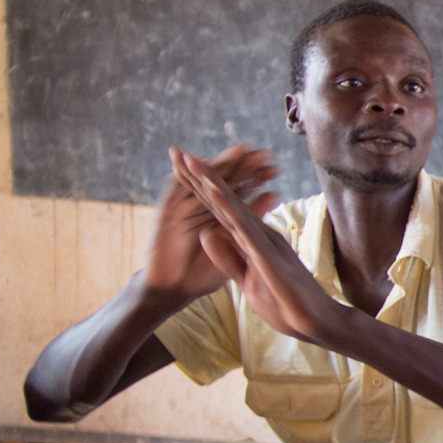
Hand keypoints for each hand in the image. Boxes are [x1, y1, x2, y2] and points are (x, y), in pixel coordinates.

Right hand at [143, 144, 277, 301]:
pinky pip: (175, 190)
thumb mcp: (233, 244)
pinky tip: (191, 159)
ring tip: (241, 151)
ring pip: (202, 179)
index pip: (239, 190)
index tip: (276, 168)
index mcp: (218, 213)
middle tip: (263, 153)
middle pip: (223, 179)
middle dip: (243, 165)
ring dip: (220, 164)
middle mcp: (201, 205)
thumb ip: (250, 218)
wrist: (172, 291)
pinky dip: (183, 174)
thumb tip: (273, 193)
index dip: (256, 178)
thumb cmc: (202, 272)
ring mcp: (183, 207)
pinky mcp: (167, 213)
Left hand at [170, 147, 347, 344]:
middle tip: (179, 152)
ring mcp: (262, 241)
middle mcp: (256, 234)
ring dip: (212, 183)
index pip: (220, 212)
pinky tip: (213, 193)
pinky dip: (227, 208)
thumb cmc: (286, 304)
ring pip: (232, 207)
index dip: (200, 191)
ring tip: (192, 161)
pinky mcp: (266, 253)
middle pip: (223, 201)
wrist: (316, 322)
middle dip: (201, 176)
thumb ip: (228, 257)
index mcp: (250, 240)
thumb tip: (206, 234)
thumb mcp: (247, 280)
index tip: (181, 170)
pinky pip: (243, 227)